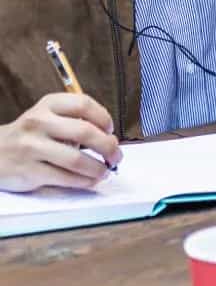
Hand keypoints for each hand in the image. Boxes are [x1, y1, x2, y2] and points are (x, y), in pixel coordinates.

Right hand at [0, 93, 121, 191]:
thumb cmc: (31, 134)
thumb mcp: (48, 116)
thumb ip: (75, 120)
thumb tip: (109, 139)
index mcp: (48, 105)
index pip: (83, 104)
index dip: (104, 118)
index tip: (111, 130)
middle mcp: (38, 122)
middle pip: (85, 132)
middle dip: (108, 146)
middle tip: (116, 155)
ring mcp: (32, 147)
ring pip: (76, 159)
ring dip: (98, 168)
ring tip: (106, 171)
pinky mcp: (29, 171)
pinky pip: (65, 178)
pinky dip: (84, 181)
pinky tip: (90, 180)